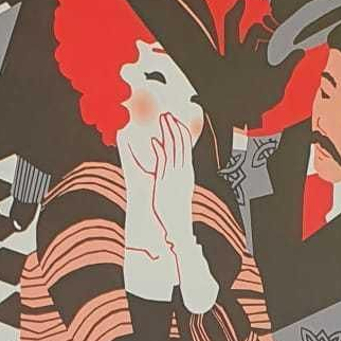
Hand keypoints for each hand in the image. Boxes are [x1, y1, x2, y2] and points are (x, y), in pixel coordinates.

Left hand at [148, 111, 198, 243]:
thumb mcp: (178, 191)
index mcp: (187, 173)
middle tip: (168, 115)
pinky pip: (163, 162)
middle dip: (174, 128)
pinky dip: (159, 150)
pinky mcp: (165, 181)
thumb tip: (175, 172)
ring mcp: (174, 176)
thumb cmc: (176, 211)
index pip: (186, 147)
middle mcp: (182, 172)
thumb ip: (177, 179)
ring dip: (167, 133)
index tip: (175, 122)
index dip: (180, 133)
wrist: (177, 226)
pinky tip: (154, 141)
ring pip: (173, 148)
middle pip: (181, 144)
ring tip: (162, 120)